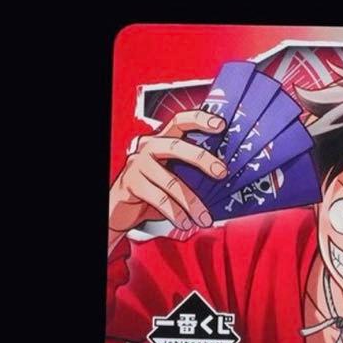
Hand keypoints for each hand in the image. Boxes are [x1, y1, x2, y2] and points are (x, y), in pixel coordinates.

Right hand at [108, 110, 227, 236]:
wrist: (121, 209)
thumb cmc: (151, 192)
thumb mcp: (172, 177)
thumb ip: (189, 172)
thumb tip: (221, 179)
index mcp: (161, 141)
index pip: (179, 121)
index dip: (199, 119)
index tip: (220, 125)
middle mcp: (148, 147)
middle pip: (177, 146)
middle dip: (201, 158)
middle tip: (221, 172)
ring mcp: (138, 164)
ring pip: (171, 182)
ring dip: (192, 203)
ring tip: (204, 218)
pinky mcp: (132, 183)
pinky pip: (159, 198)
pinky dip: (175, 214)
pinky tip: (185, 223)